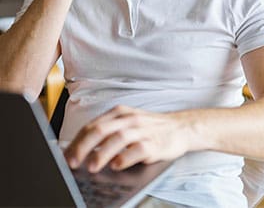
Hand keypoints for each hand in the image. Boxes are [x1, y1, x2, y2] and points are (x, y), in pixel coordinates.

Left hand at [64, 105, 192, 172]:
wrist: (180, 127)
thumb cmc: (150, 128)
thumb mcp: (128, 124)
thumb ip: (108, 132)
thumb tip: (81, 150)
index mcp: (120, 113)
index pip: (93, 125)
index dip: (77, 141)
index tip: (66, 156)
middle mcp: (130, 119)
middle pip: (102, 129)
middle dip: (84, 146)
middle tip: (73, 162)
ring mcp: (143, 130)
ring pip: (119, 138)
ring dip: (103, 152)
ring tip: (92, 166)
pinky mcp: (155, 143)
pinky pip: (139, 149)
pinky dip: (126, 157)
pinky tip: (117, 165)